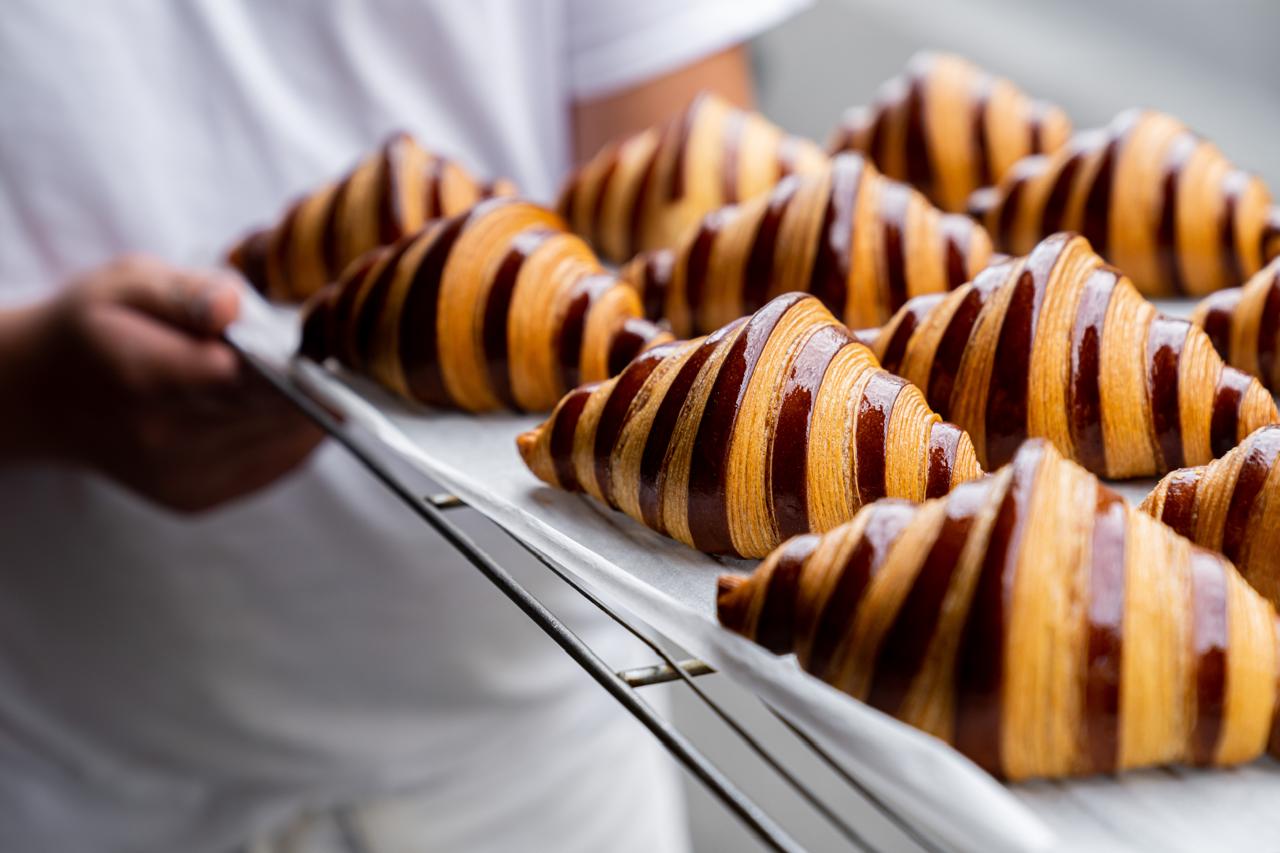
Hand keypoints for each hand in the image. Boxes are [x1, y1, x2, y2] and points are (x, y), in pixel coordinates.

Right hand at [0, 254, 323, 511]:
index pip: (236, 378)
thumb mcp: (126, 285)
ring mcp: (180, 476)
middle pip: (267, 411)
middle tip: (336, 356)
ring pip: (280, 442)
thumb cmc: (97, 329)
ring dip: (310, 411)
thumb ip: (183, 292)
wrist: (46, 398)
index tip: (324, 350)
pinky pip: (274, 467)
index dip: (290, 366)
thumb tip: (229, 306)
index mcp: (142, 375)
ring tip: (320, 377)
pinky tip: (300, 408)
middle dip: (310, 384)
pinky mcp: (196, 497)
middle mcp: (161, 437)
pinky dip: (296, 437)